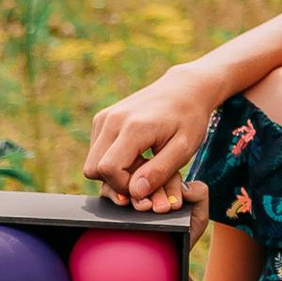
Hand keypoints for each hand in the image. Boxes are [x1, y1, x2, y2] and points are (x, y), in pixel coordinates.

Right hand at [82, 62, 217, 207]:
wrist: (185, 88)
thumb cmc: (189, 119)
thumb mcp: (183, 149)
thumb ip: (159, 172)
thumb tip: (135, 192)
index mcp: (133, 127)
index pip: (109, 170)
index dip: (125, 186)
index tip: (148, 183)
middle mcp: (112, 120)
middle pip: (93, 169)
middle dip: (117, 181)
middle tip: (146, 174)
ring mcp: (104, 117)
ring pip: (92, 162)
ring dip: (115, 171)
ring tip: (144, 162)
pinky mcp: (102, 118)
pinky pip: (96, 152)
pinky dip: (112, 159)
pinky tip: (136, 154)